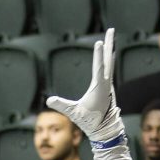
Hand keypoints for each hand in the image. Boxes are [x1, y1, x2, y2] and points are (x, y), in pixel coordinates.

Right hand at [46, 29, 122, 144]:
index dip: (98, 54)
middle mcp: (106, 82)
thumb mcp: (74, 113)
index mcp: (100, 87)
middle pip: (108, 59)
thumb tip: (49, 100)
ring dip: (109, 49)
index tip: (100, 42)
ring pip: (109, 62)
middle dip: (109, 44)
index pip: (99, 67)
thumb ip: (61, 105)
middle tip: (111, 30)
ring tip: (110, 38)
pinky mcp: (107, 86)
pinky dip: (108, 59)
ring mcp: (108, 84)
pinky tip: (109, 56)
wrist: (104, 129)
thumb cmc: (89, 121)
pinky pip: (108, 68)